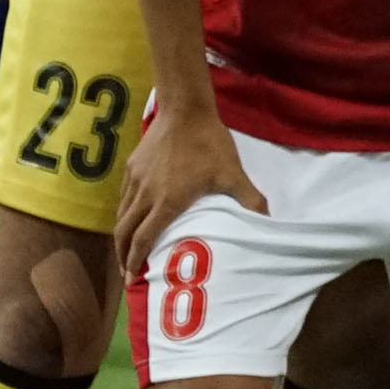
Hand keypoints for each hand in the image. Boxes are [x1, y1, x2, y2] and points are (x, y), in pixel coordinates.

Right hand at [112, 111, 260, 277]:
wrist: (185, 111)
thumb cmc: (209, 144)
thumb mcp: (234, 174)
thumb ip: (250, 200)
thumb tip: (268, 222)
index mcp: (167, 202)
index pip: (144, 239)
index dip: (135, 260)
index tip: (132, 277)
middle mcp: (145, 195)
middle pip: (125, 231)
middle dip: (123, 255)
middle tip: (127, 272)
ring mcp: (135, 181)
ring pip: (121, 215)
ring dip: (122, 235)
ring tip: (127, 249)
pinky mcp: (131, 168)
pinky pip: (123, 198)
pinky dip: (123, 214)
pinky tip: (131, 217)